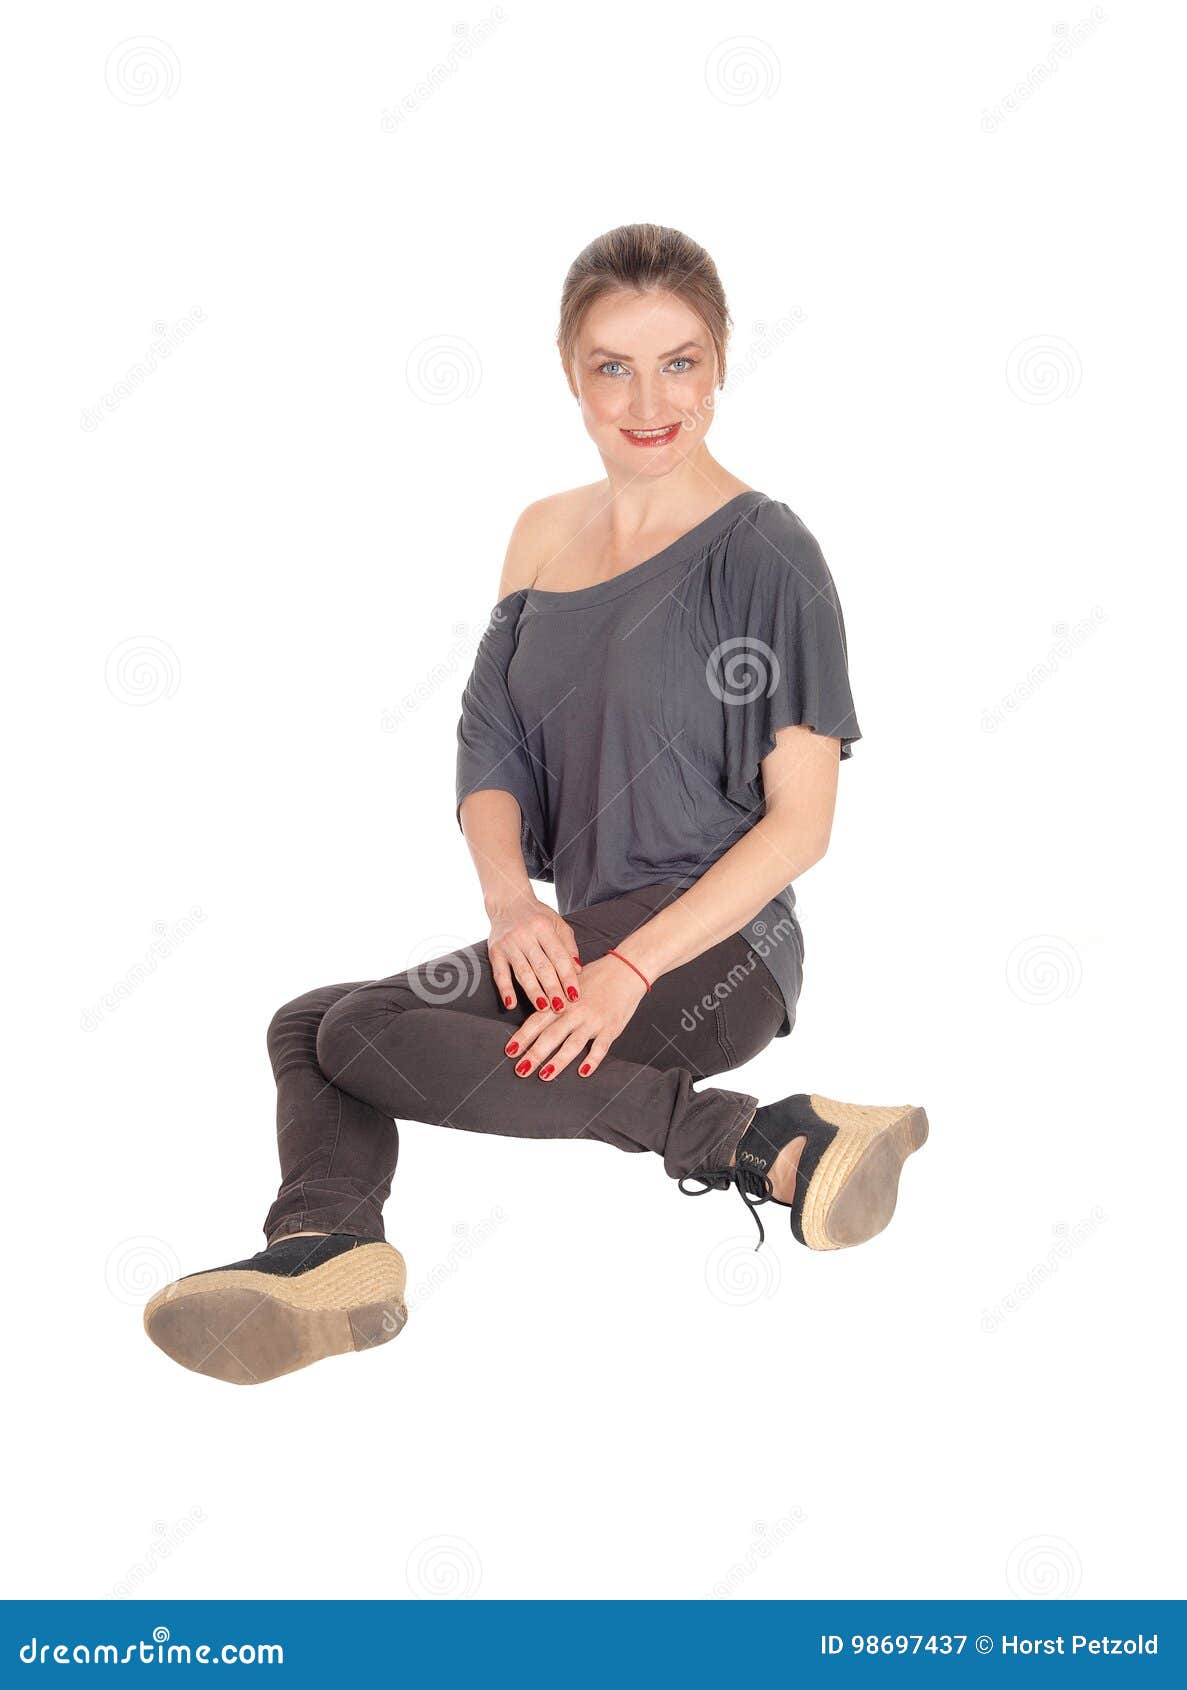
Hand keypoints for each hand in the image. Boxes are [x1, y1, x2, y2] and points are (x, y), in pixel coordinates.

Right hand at [488, 893, 581, 1012]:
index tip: (575, 995)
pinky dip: (505, 990)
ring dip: (534, 992)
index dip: (567, 977)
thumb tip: (578, 970)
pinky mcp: (495, 951)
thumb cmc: (537, 916)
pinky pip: (499, 974)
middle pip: (542, 967)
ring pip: (523, 972)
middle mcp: (525, 935)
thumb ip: (568, 946)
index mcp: (544, 928)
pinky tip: (511, 1004)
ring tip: (543, 1008)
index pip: (558, 956)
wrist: (508, 901)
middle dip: (553, 989)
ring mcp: (508, 944)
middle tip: (561, 1007)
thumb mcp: (558, 924)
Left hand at [501, 952, 648, 1081]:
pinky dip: (592, 1061)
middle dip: (535, 1054)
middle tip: (520, 1070)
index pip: (537, 1021)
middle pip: (551, 1036)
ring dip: (558, 1061)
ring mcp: (593, 1021)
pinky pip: (600, 1048)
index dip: (523, 1037)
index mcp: (562, 1000)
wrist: (626, 970)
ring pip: (573, 1044)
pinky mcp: (611, 1028)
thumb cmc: (596, 976)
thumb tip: (536, 1009)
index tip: (510, 1051)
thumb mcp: (570, 982)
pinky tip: (583, 1072)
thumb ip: (554, 997)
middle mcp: (575, 1011)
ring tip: (545, 1075)